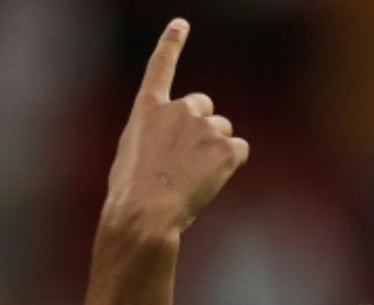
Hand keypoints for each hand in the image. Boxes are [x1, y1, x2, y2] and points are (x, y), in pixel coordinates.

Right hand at [103, 19, 248, 235]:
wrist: (145, 212)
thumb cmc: (132, 192)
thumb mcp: (132, 153)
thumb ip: (156, 135)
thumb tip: (176, 148)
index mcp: (148, 108)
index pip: (161, 66)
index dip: (172, 43)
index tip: (182, 23)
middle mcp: (178, 108)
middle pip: (205, 107)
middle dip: (203, 127)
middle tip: (188, 160)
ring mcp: (204, 125)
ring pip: (223, 131)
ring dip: (216, 150)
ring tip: (195, 176)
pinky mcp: (226, 147)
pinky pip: (240, 150)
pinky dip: (233, 164)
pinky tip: (213, 180)